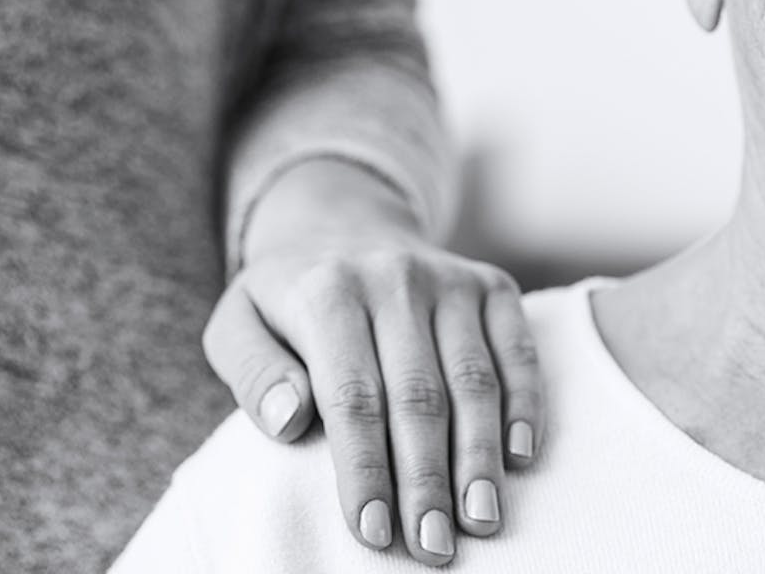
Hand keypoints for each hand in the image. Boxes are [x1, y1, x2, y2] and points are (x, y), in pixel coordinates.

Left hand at [203, 158, 542, 566]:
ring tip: (482, 518)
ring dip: (479, 452)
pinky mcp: (489, 283)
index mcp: (328, 292)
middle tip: (434, 547)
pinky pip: (517, 345)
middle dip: (427, 477)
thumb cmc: (287, 296)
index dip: (365, 467)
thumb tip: (290, 421)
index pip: (352, 394)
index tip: (372, 533)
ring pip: (473, 375)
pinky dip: (525, 400)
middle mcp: (395, 278)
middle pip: (418, 392)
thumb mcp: (239, 323)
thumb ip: (253, 372)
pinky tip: (520, 455)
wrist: (345, 222)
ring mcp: (449, 278)